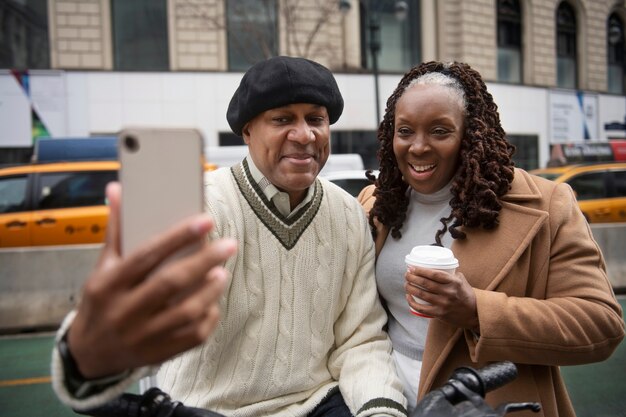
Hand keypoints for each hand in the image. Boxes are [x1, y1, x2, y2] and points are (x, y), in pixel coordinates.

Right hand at [67, 182, 236, 378]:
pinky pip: (192, 336)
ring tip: (222, 272)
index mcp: (109, 284)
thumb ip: (115, 230)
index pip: (146, 255)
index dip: (177, 237)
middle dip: (204, 261)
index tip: (205, 221)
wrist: (88, 354)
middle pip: (170, 283)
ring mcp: (142, 336)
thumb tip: (117, 189)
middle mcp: (124, 311)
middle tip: (229, 245)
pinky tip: (213, 302)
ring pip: (185, 312)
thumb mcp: (102, 267)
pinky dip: (208, 317)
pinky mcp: (159, 353)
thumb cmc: (100, 302)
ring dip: (210, 290)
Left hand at [404, 266, 478, 330]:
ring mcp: (443, 304)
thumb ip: (451, 273)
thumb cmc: (466, 295)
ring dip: (410, 288)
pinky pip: (422, 309)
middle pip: (425, 283)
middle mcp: (448, 292)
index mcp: (454, 282)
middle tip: (407, 274)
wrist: (474, 313)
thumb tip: (437, 265)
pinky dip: (412, 302)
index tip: (412, 267)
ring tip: (406, 284)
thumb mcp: (462, 281)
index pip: (434, 274)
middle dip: (412, 277)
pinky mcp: (440, 314)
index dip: (421, 270)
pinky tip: (408, 297)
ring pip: (421, 294)